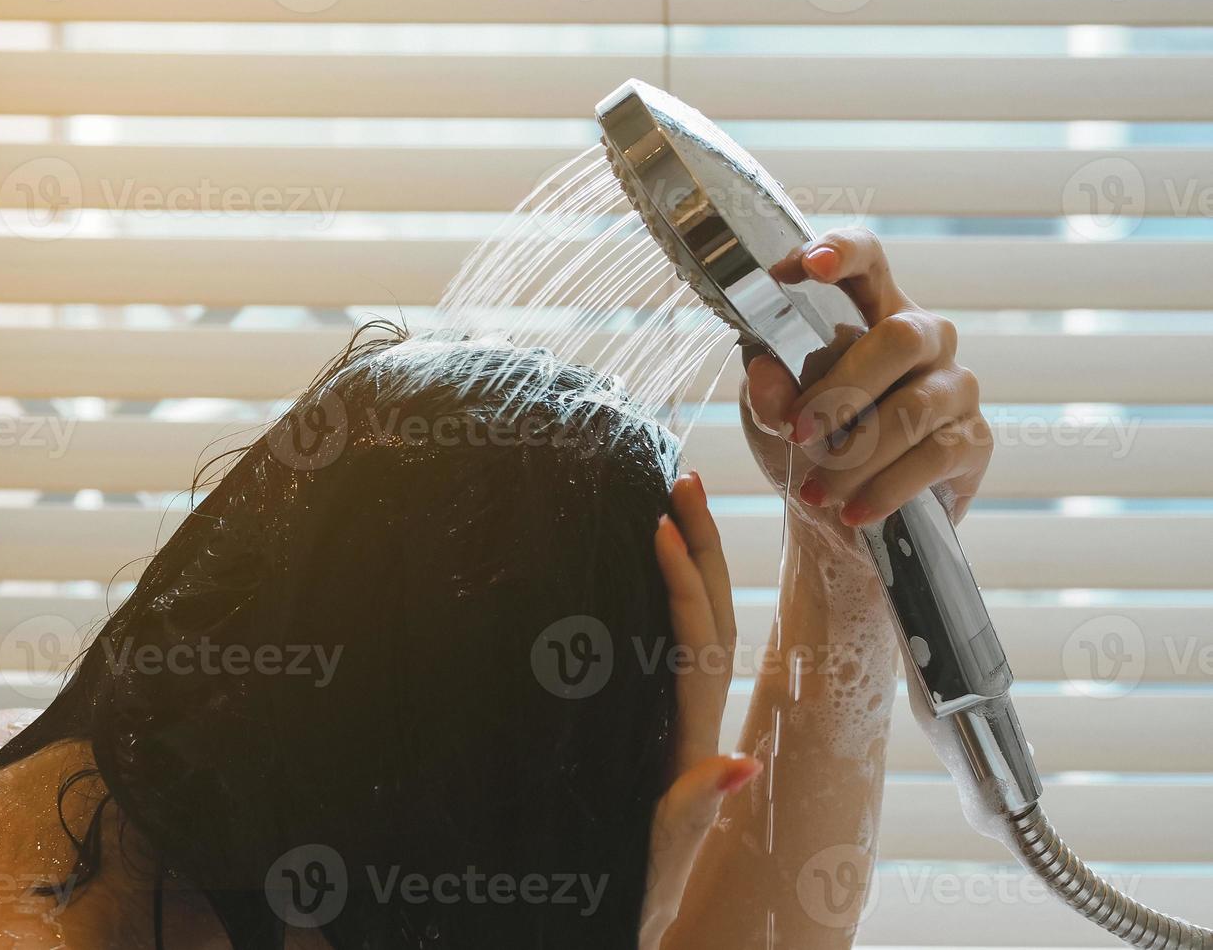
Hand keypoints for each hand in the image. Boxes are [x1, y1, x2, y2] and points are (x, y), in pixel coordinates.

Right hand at [639, 472, 761, 949]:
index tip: (665, 526)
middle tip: (684, 480)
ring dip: (690, 561)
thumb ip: (695, 809)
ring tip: (675, 505)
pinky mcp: (655, 726)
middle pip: (706, 615)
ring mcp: (676, 720)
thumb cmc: (644, 895)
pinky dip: (664, 601)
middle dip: (700, 545)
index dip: (683, 584)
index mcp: (692, 738)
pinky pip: (667, 649)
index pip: (696, 642)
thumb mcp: (662, 855)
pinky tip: (650, 567)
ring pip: (692, 625)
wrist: (641, 922)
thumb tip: (745, 762)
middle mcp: (692, 719)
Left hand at [741, 228, 990, 525]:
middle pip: (900, 337)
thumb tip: (764, 372)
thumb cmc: (807, 445)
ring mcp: (955, 386)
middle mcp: (924, 337)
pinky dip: (884, 488)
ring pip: (912, 407)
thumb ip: (766, 389)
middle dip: (843, 389)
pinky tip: (853, 511)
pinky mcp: (974, 439)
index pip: (868, 260)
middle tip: (798, 431)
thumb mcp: (772, 415)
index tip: (808, 266)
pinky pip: (933, 457)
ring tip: (817, 491)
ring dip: (855, 454)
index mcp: (870, 312)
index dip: (843, 252)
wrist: (836, 515)